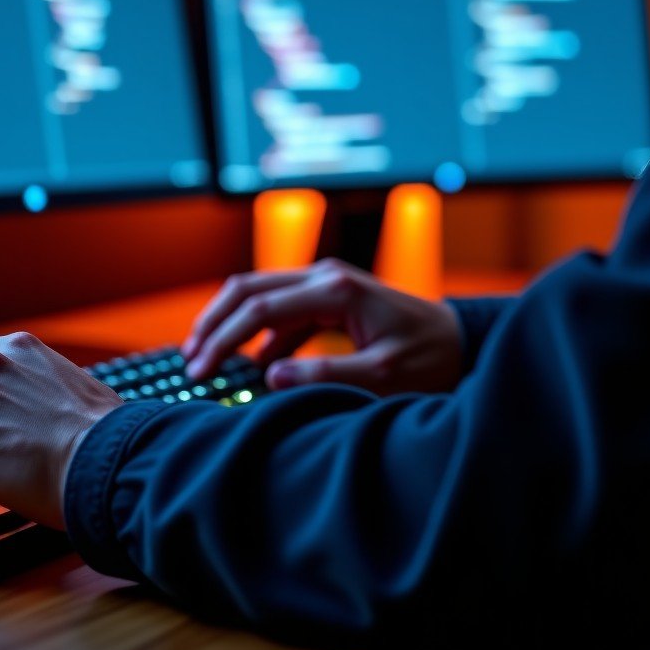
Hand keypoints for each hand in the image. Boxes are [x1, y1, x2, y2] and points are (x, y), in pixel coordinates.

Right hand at [182, 259, 462, 395]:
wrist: (460, 341)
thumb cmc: (428, 358)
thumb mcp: (382, 374)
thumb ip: (326, 374)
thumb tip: (269, 375)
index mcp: (334, 289)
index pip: (260, 308)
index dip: (224, 338)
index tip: (200, 370)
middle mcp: (322, 275)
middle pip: (247, 288)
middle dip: (213, 322)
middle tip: (190, 359)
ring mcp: (323, 282)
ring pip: (257, 293)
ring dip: (230, 324)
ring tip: (207, 359)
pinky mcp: (326, 296)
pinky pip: (279, 310)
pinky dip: (257, 334)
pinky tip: (252, 365)